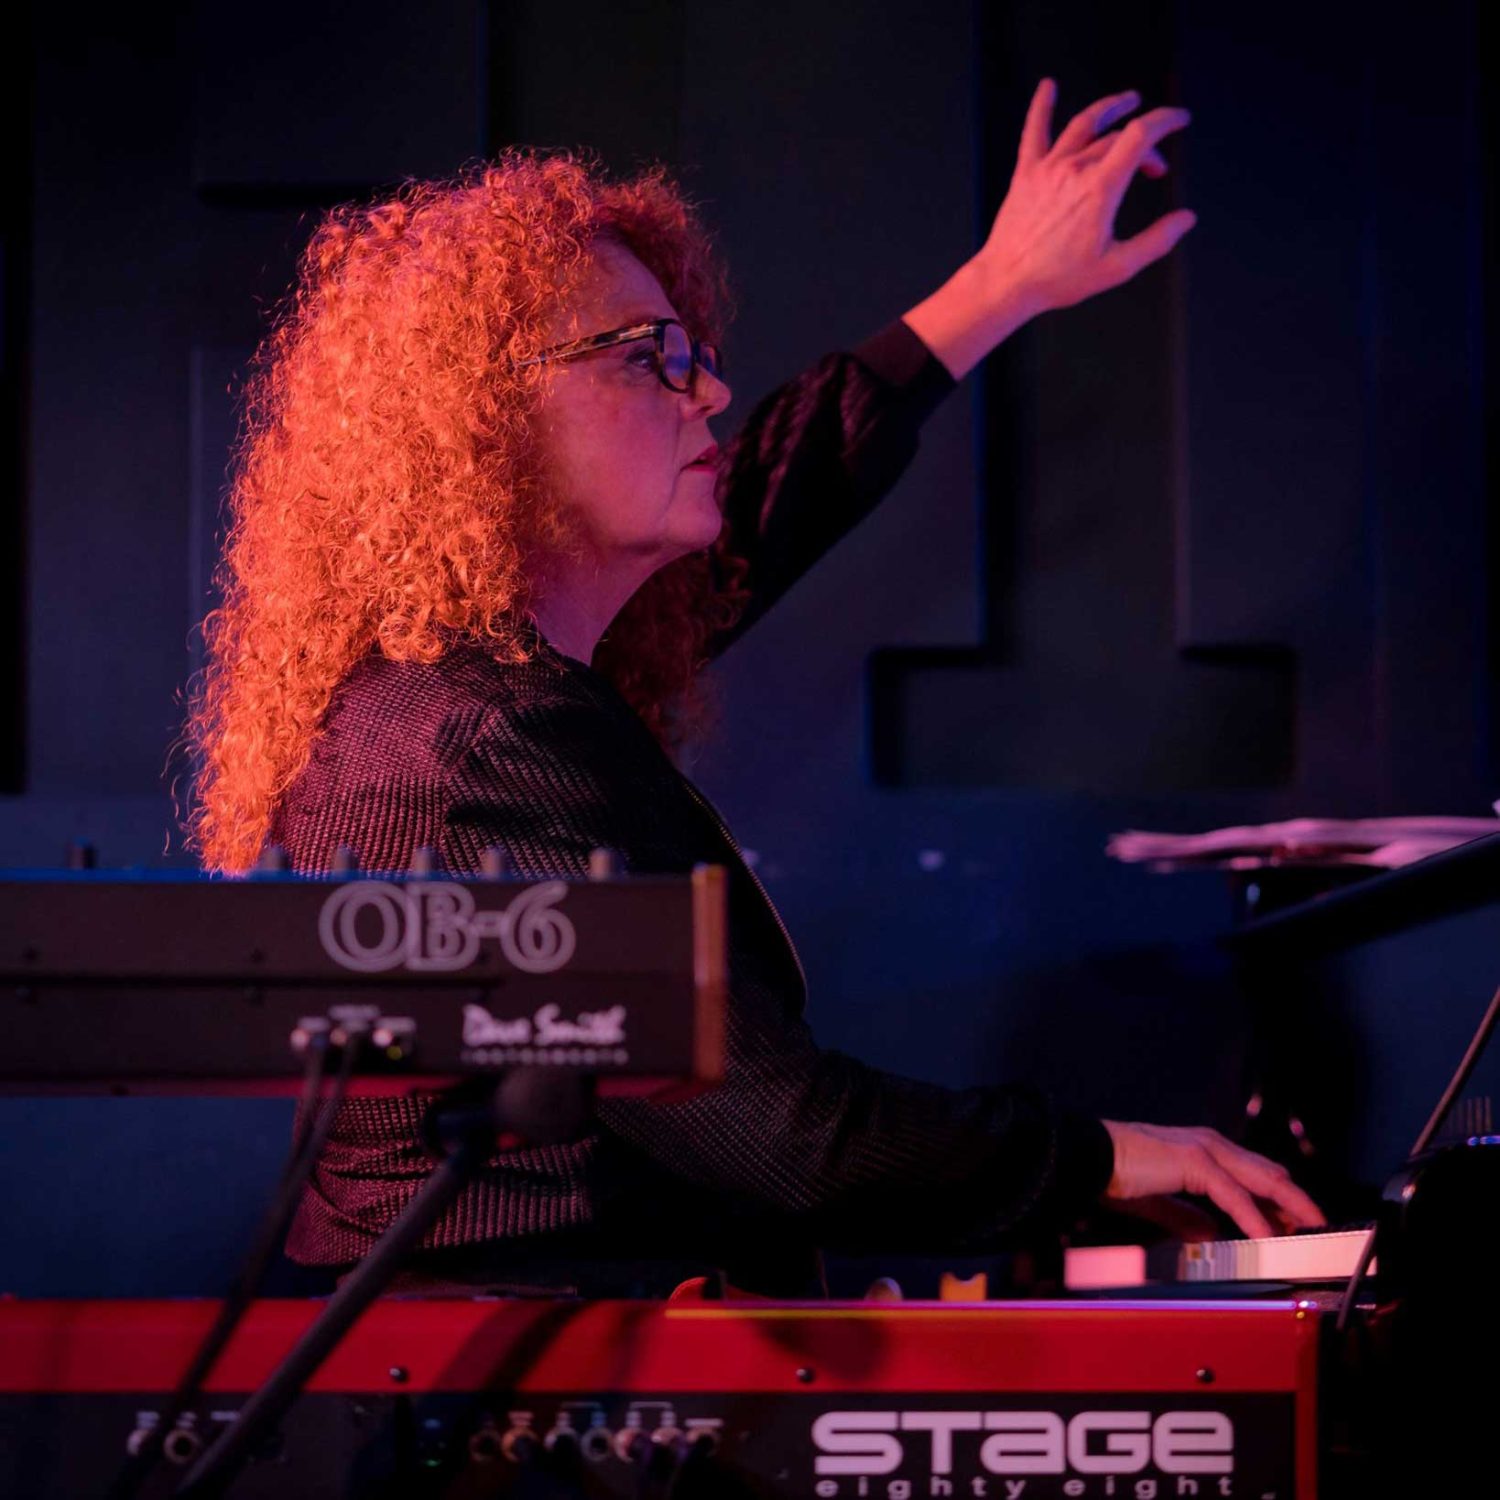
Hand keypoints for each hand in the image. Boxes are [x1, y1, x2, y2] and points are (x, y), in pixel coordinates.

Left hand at [976, 79, 1195, 318]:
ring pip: (1084, 124)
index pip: (1141, 135)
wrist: (1007, 282)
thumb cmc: (1058, 279)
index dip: (1165, 120)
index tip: (1179, 119)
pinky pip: (1035, 132)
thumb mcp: (1117, 267)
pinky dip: (1041, 107)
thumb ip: (1156, 240)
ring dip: (1110, 108)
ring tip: (1127, 100)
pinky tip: (1047, 87)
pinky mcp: (1026, 174)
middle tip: (1153, 166)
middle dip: (1144, 145)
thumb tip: (1185, 219)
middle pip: (1118, 137)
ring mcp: (1048, 169)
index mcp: (1100, 190)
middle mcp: (1075, 170)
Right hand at [1101, 1120, 1325, 1239]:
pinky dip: (1255, 1219)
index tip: (1296, 1223)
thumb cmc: (1115, 1173)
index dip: (1279, 1198)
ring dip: (1289, 1207)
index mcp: (1202, 1149)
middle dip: (1297, 1202)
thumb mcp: (1158, 1199)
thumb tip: (1209, 1235)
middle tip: (1320, 1227)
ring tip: (1310, 1231)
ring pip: (1263, 1180)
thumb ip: (1185, 1216)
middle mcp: (1210, 1143)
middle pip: (1269, 1173)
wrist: (1088, 1156)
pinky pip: (1236, 1197)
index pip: (1255, 1174)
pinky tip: (1267, 1238)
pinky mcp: (1196, 1161)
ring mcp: (1205, 1149)